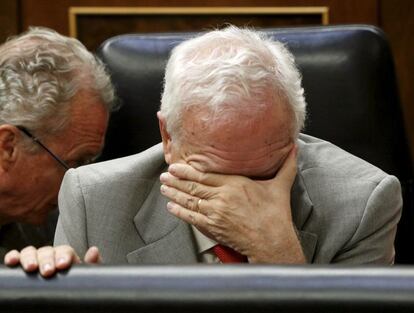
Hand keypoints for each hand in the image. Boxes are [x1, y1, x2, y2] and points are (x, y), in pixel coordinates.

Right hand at [4, 245, 100, 276]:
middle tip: (48, 271)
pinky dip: (13, 257)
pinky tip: (12, 262)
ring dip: (29, 257)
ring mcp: (36, 261)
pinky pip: (17, 258)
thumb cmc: (74, 284)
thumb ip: (92, 265)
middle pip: (47, 251)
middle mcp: (50, 256)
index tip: (63, 265)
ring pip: (31, 252)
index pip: (64, 251)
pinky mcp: (23, 269)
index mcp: (66, 257)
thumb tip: (94, 251)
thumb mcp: (85, 275)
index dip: (63, 255)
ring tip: (30, 268)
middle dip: (46, 259)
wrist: (65, 296)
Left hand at [160, 146, 304, 262]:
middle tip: (164, 175)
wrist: (272, 241)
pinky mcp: (213, 228)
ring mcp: (215, 213)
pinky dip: (180, 212)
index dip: (187, 170)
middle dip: (176, 180)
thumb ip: (286, 166)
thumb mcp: (281, 186)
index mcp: (235, 184)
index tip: (176, 166)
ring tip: (164, 188)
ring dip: (174, 194)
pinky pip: (192, 218)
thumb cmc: (276, 214)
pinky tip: (171, 208)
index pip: (205, 175)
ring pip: (189, 201)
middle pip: (193, 186)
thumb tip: (296, 148)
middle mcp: (222, 197)